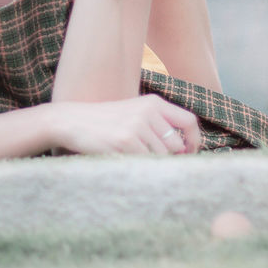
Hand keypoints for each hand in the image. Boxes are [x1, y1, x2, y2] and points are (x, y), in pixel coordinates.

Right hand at [54, 94, 203, 155]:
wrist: (72, 121)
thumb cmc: (105, 122)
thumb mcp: (133, 113)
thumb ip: (157, 125)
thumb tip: (183, 150)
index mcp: (153, 102)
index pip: (188, 121)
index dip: (194, 140)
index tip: (189, 153)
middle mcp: (148, 111)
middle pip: (175, 145)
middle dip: (167, 157)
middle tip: (148, 158)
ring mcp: (137, 125)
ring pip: (160, 156)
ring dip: (148, 162)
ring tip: (129, 154)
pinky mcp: (125, 140)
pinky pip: (144, 161)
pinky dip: (137, 165)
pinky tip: (122, 157)